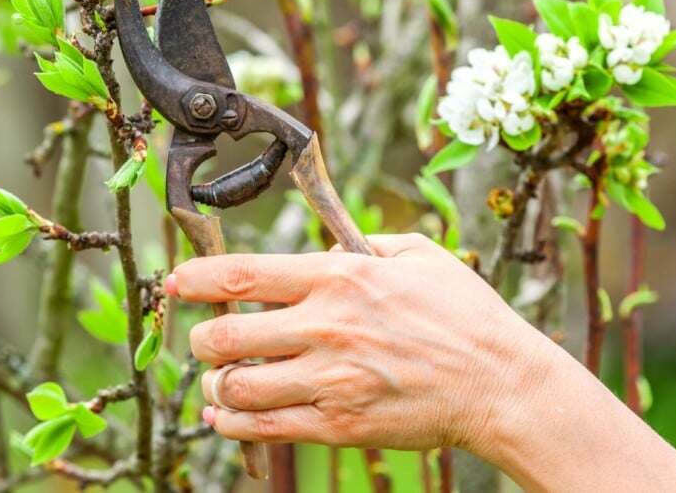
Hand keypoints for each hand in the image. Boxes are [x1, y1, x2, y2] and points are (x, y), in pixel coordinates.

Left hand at [167, 233, 545, 452]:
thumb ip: (361, 247)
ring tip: (221, 378)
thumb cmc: (465, 315)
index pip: (243, 275)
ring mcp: (330, 381)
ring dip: (216, 383)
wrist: (500, 384)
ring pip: (236, 387)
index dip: (195, 279)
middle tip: (205, 337)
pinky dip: (232, 423)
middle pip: (225, 336)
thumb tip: (318, 255)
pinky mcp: (339, 425)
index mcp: (340, 279)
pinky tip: (227, 414)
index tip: (175, 282)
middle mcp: (327, 328)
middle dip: (200, 338)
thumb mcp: (419, 255)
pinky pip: (264, 429)